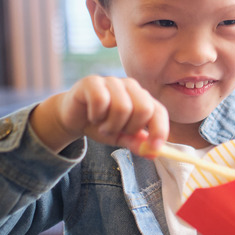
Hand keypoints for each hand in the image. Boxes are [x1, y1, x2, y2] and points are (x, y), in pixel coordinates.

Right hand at [31, 75, 168, 154]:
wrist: (74, 118)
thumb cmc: (102, 125)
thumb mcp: (121, 137)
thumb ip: (137, 143)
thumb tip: (154, 153)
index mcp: (142, 98)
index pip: (159, 111)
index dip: (160, 130)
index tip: (154, 148)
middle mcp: (130, 86)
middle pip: (144, 109)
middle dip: (130, 128)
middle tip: (117, 131)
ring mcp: (112, 81)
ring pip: (122, 107)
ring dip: (110, 125)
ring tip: (102, 126)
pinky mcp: (92, 82)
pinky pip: (101, 100)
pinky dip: (96, 115)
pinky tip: (92, 116)